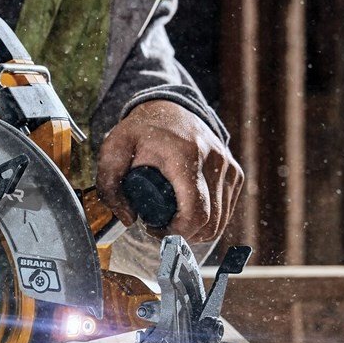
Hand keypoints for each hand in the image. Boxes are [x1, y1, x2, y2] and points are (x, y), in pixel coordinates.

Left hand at [96, 100, 242, 243]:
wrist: (171, 107)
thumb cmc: (142, 130)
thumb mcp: (114, 149)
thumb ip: (108, 184)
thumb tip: (128, 219)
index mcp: (186, 156)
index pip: (195, 212)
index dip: (176, 232)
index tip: (154, 229)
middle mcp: (214, 162)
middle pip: (210, 222)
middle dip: (184, 235)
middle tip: (160, 227)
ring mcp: (228, 168)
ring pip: (221, 220)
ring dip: (197, 230)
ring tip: (172, 220)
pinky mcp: (235, 173)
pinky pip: (226, 211)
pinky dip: (209, 219)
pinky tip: (187, 212)